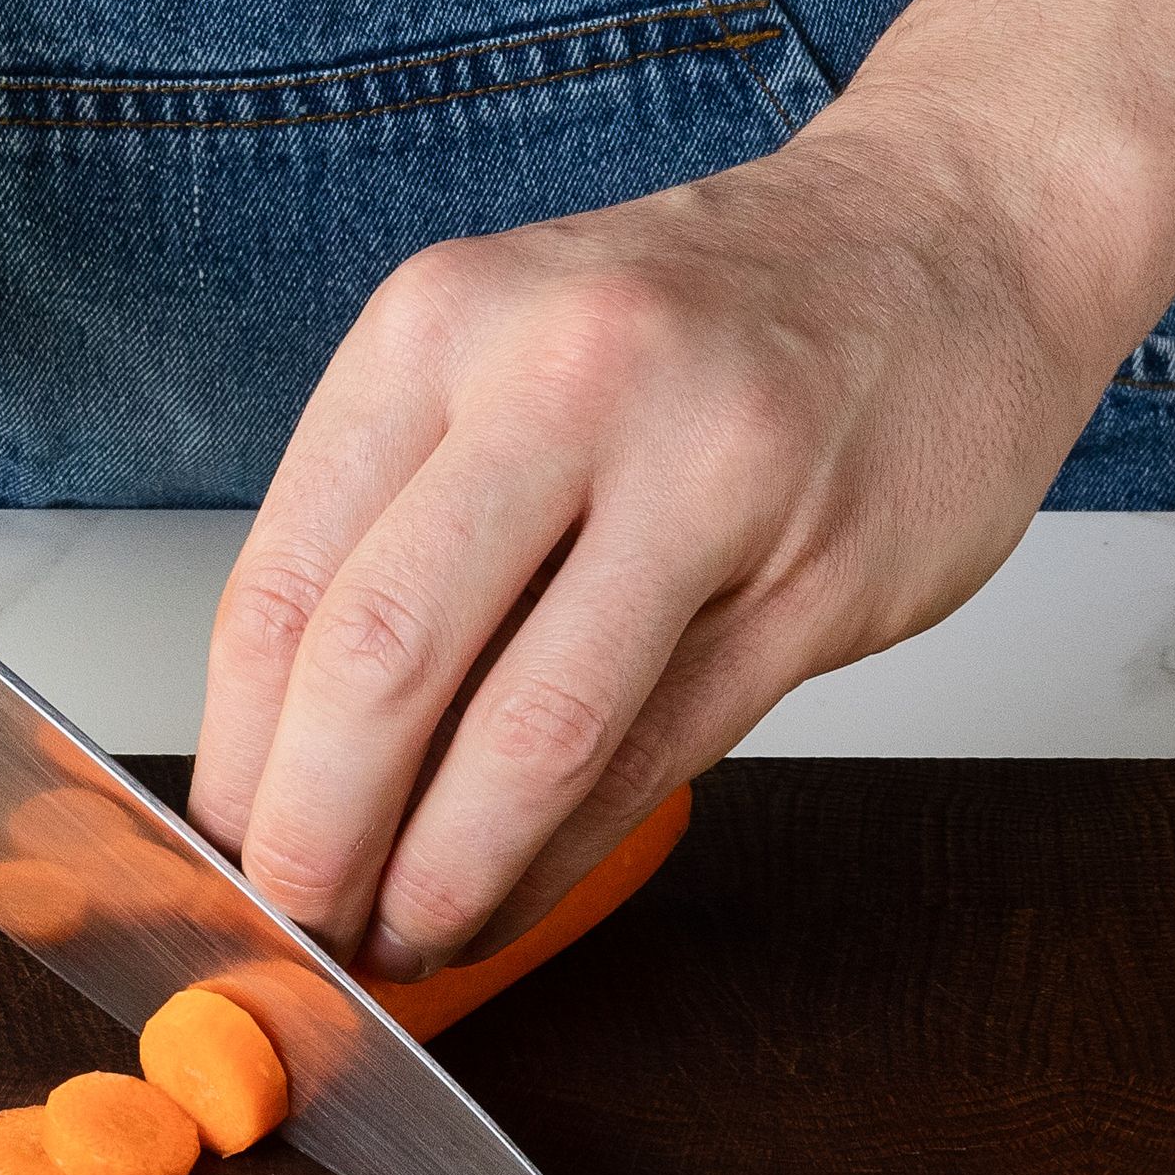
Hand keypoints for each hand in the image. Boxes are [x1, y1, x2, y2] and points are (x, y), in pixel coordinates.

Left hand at [188, 115, 1133, 974]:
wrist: (956, 232)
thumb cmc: (711, 320)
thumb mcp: (510, 352)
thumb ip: (398, 525)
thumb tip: (281, 754)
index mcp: (444, 324)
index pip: (281, 584)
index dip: (233, 759)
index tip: (217, 853)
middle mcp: (564, 380)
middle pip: (383, 663)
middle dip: (316, 840)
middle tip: (297, 929)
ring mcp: (706, 476)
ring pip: (529, 734)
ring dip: (443, 877)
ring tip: (401, 942)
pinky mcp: (818, 577)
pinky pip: (654, 759)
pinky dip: (557, 862)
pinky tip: (507, 899)